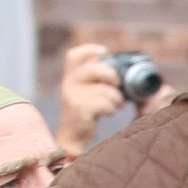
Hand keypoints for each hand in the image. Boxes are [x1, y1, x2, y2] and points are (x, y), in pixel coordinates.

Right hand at [56, 41, 124, 155]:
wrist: (72, 138)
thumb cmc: (84, 114)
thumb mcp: (85, 93)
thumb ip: (94, 80)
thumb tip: (115, 70)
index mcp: (70, 77)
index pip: (74, 56)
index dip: (89, 50)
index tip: (104, 52)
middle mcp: (68, 84)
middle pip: (93, 68)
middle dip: (110, 74)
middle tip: (118, 83)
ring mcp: (73, 97)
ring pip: (104, 89)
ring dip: (116, 98)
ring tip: (116, 104)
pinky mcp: (80, 110)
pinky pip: (104, 103)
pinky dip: (111, 108)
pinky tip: (109, 112)